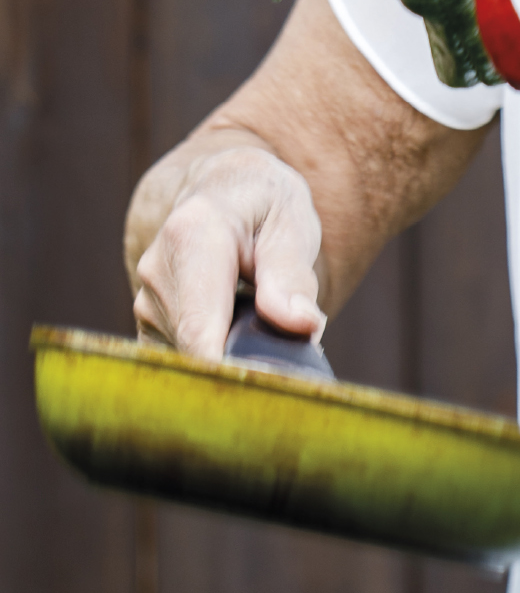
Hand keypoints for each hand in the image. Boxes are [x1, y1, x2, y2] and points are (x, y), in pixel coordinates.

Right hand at [132, 143, 324, 362]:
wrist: (222, 190)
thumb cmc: (264, 205)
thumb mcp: (291, 222)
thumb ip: (292, 274)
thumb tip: (300, 325)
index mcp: (193, 237)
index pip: (200, 329)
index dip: (228, 376)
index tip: (262, 401)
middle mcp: (157, 272)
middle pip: (199, 354)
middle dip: (244, 370)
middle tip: (291, 369)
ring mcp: (146, 302)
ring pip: (193, 364)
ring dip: (233, 362)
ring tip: (266, 332)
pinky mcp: (148, 326)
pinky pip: (184, 364)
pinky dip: (217, 363)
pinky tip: (240, 341)